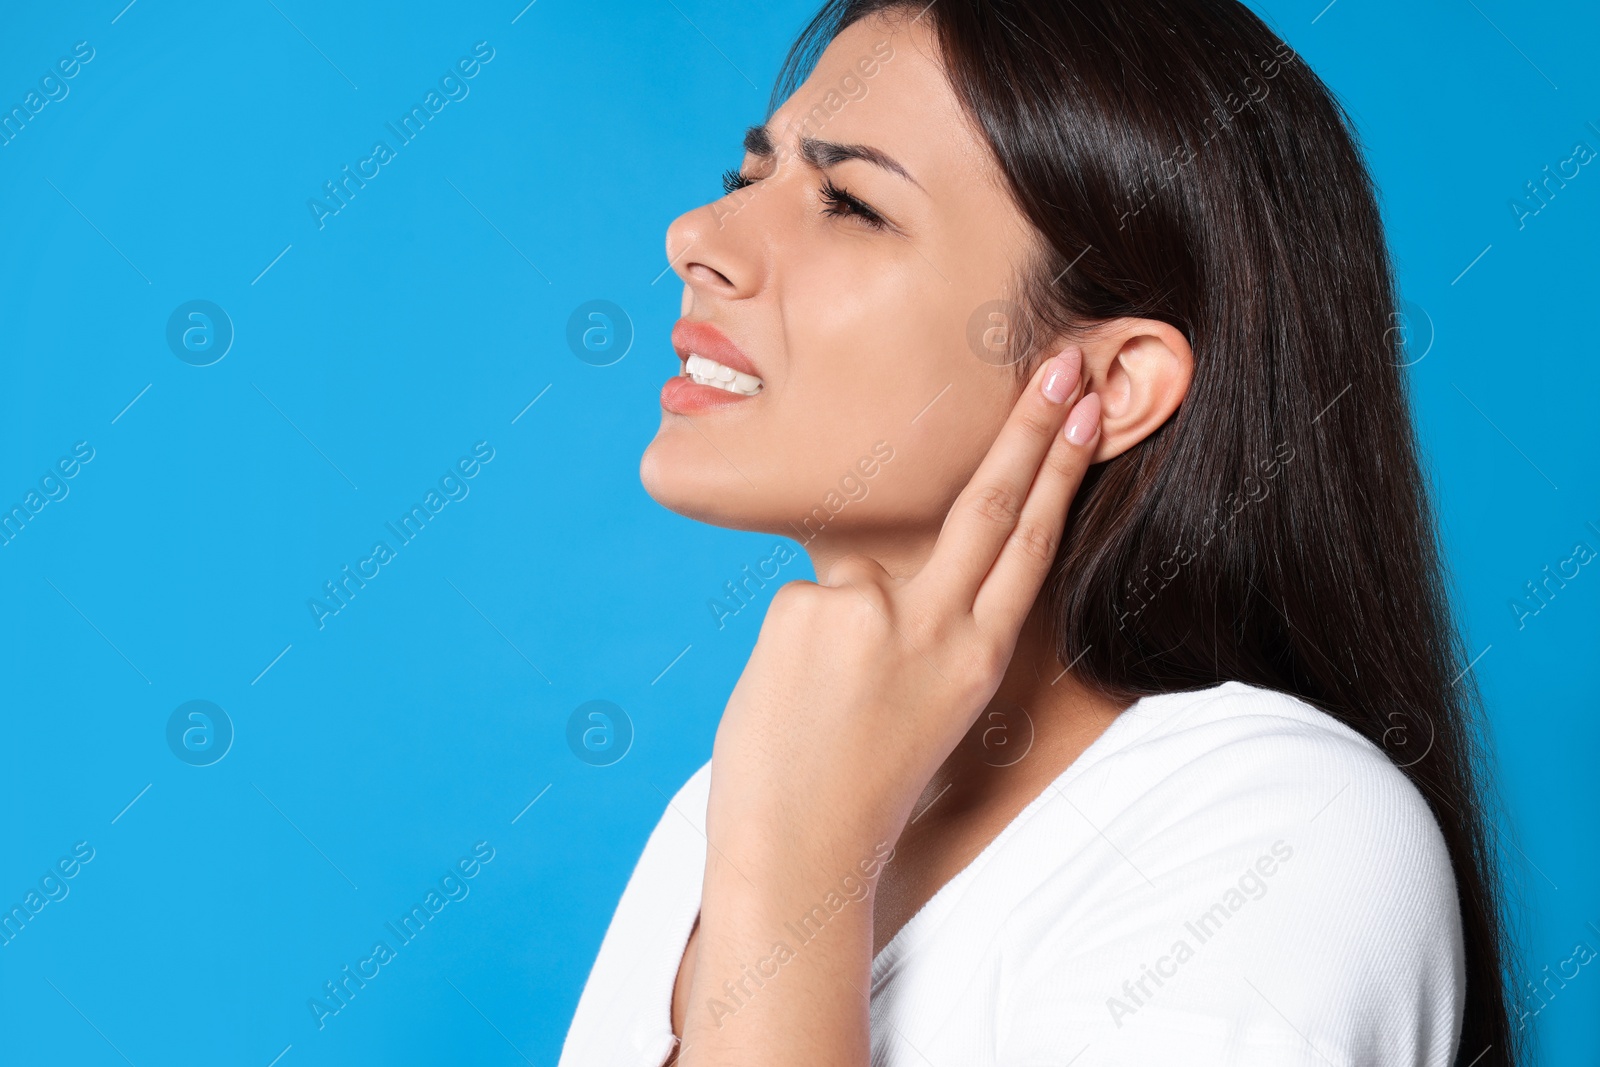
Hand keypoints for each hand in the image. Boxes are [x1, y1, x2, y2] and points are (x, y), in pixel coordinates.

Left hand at [704, 345, 1102, 865]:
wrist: (798, 847)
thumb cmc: (859, 782)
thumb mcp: (926, 703)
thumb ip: (925, 624)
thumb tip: (892, 570)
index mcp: (979, 658)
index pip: (1031, 544)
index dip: (1061, 469)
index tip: (1086, 406)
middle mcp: (939, 627)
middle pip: (992, 505)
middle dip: (1030, 427)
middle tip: (1062, 356)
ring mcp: (875, 614)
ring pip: (857, 580)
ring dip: (837, 636)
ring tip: (822, 709)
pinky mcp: (810, 607)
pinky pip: (804, 602)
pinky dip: (796, 645)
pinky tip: (792, 700)